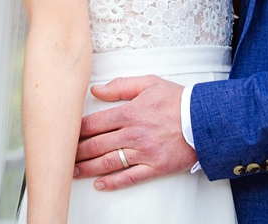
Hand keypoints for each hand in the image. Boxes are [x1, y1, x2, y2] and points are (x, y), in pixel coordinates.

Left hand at [73, 75, 197, 190]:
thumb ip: (120, 86)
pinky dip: (113, 182)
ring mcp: (144, 153)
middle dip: (77, 152)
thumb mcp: (149, 83)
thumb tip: (96, 90)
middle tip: (63, 157)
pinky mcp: (155, 167)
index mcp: (130, 113)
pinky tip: (100, 184)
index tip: (66, 135)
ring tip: (73, 173)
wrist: (204, 119)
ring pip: (109, 162)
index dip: (77, 131)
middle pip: (97, 145)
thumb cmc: (178, 100)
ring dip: (88, 168)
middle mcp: (133, 134)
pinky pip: (130, 177)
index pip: (94, 124)